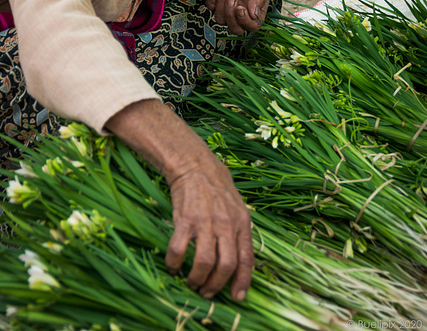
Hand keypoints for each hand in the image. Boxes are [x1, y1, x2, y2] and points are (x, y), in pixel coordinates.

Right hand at [106, 100, 253, 299]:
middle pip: (226, 265)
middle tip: (207, 290)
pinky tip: (173, 266)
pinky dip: (175, 264)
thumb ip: (239, 233)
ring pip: (204, 263)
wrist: (196, 166)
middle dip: (216, 284)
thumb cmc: (217, 189)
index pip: (246, 258)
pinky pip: (179, 250)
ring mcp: (206, 222)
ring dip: (196, 279)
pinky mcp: (185, 219)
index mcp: (242, 223)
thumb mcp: (237, 208)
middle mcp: (226, 224)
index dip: (243, 282)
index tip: (238, 297)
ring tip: (191, 281)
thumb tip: (239, 263)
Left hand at [206, 0, 271, 34]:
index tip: (240, 8)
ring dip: (221, 2)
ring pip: (220, 19)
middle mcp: (242, 9)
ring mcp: (227, 5)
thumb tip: (254, 15)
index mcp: (256, 6)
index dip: (245, 22)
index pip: (253, 26)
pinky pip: (210, 6)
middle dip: (230, 16)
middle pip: (235, 29)